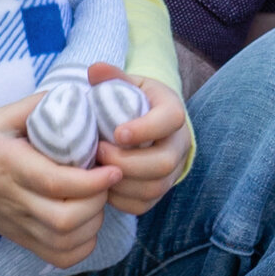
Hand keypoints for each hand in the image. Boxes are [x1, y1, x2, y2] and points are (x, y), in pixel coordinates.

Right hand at [0, 96, 120, 271]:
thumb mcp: (2, 115)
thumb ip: (41, 105)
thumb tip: (82, 97)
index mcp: (9, 164)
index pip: (55, 182)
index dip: (92, 180)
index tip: (114, 167)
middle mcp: (12, 200)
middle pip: (63, 220)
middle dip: (97, 203)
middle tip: (106, 181)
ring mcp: (16, 224)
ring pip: (63, 242)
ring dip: (93, 224)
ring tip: (97, 199)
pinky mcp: (19, 238)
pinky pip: (58, 258)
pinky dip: (81, 246)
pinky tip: (86, 223)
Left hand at [98, 78, 189, 214]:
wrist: (144, 124)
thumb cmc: (131, 102)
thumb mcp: (126, 85)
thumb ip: (112, 77)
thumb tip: (95, 70)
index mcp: (173, 112)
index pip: (170, 121)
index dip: (145, 129)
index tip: (116, 132)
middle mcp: (179, 145)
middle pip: (163, 163)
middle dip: (127, 162)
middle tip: (99, 153)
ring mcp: (172, 172)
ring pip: (154, 188)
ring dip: (121, 183)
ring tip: (97, 170)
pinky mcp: (159, 191)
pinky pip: (143, 205)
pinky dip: (119, 199)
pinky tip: (102, 186)